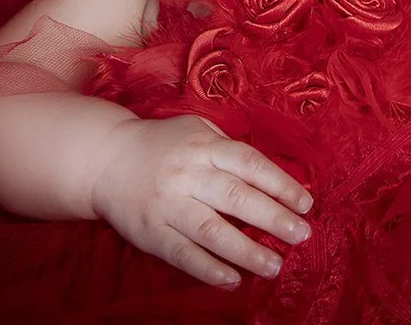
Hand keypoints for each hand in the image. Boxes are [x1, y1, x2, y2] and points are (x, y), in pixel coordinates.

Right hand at [89, 114, 313, 288]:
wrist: (105, 158)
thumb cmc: (162, 145)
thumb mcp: (196, 130)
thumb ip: (228, 149)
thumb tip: (273, 176)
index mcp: (204, 147)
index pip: (250, 164)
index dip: (281, 184)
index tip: (305, 204)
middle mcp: (188, 174)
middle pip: (237, 198)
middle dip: (274, 219)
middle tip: (302, 236)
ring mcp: (168, 204)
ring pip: (212, 231)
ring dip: (246, 251)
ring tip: (274, 266)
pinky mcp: (151, 230)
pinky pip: (182, 253)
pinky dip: (208, 269)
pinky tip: (232, 280)